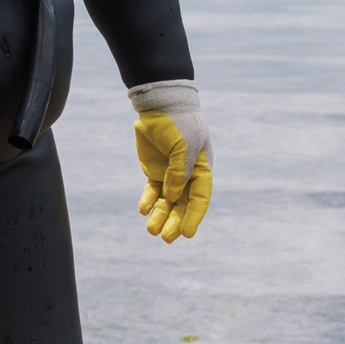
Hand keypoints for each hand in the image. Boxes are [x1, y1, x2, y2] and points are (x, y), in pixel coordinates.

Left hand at [128, 81, 211, 242]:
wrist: (160, 105)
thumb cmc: (179, 123)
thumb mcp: (184, 145)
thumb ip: (179, 171)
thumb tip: (171, 196)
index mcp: (202, 169)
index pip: (200, 198)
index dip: (194, 217)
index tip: (187, 234)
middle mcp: (187, 175)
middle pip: (183, 205)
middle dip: (175, 222)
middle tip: (166, 238)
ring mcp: (170, 174)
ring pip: (167, 202)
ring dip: (160, 216)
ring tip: (151, 230)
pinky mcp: (154, 171)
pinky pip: (152, 191)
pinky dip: (148, 200)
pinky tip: (143, 209)